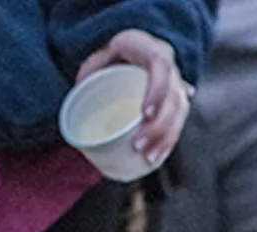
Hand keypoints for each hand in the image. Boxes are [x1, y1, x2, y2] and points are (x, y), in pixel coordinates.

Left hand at [78, 30, 192, 165]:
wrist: (123, 55)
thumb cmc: (107, 57)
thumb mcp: (96, 58)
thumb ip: (90, 73)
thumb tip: (76, 97)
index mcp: (150, 49)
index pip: (161, 67)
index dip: (157, 91)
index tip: (145, 114)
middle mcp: (169, 68)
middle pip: (174, 98)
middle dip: (159, 126)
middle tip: (138, 145)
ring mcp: (175, 87)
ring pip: (179, 114)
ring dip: (165, 139)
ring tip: (148, 157)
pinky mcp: (174, 105)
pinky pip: (177, 124)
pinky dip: (167, 142)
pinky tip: (157, 156)